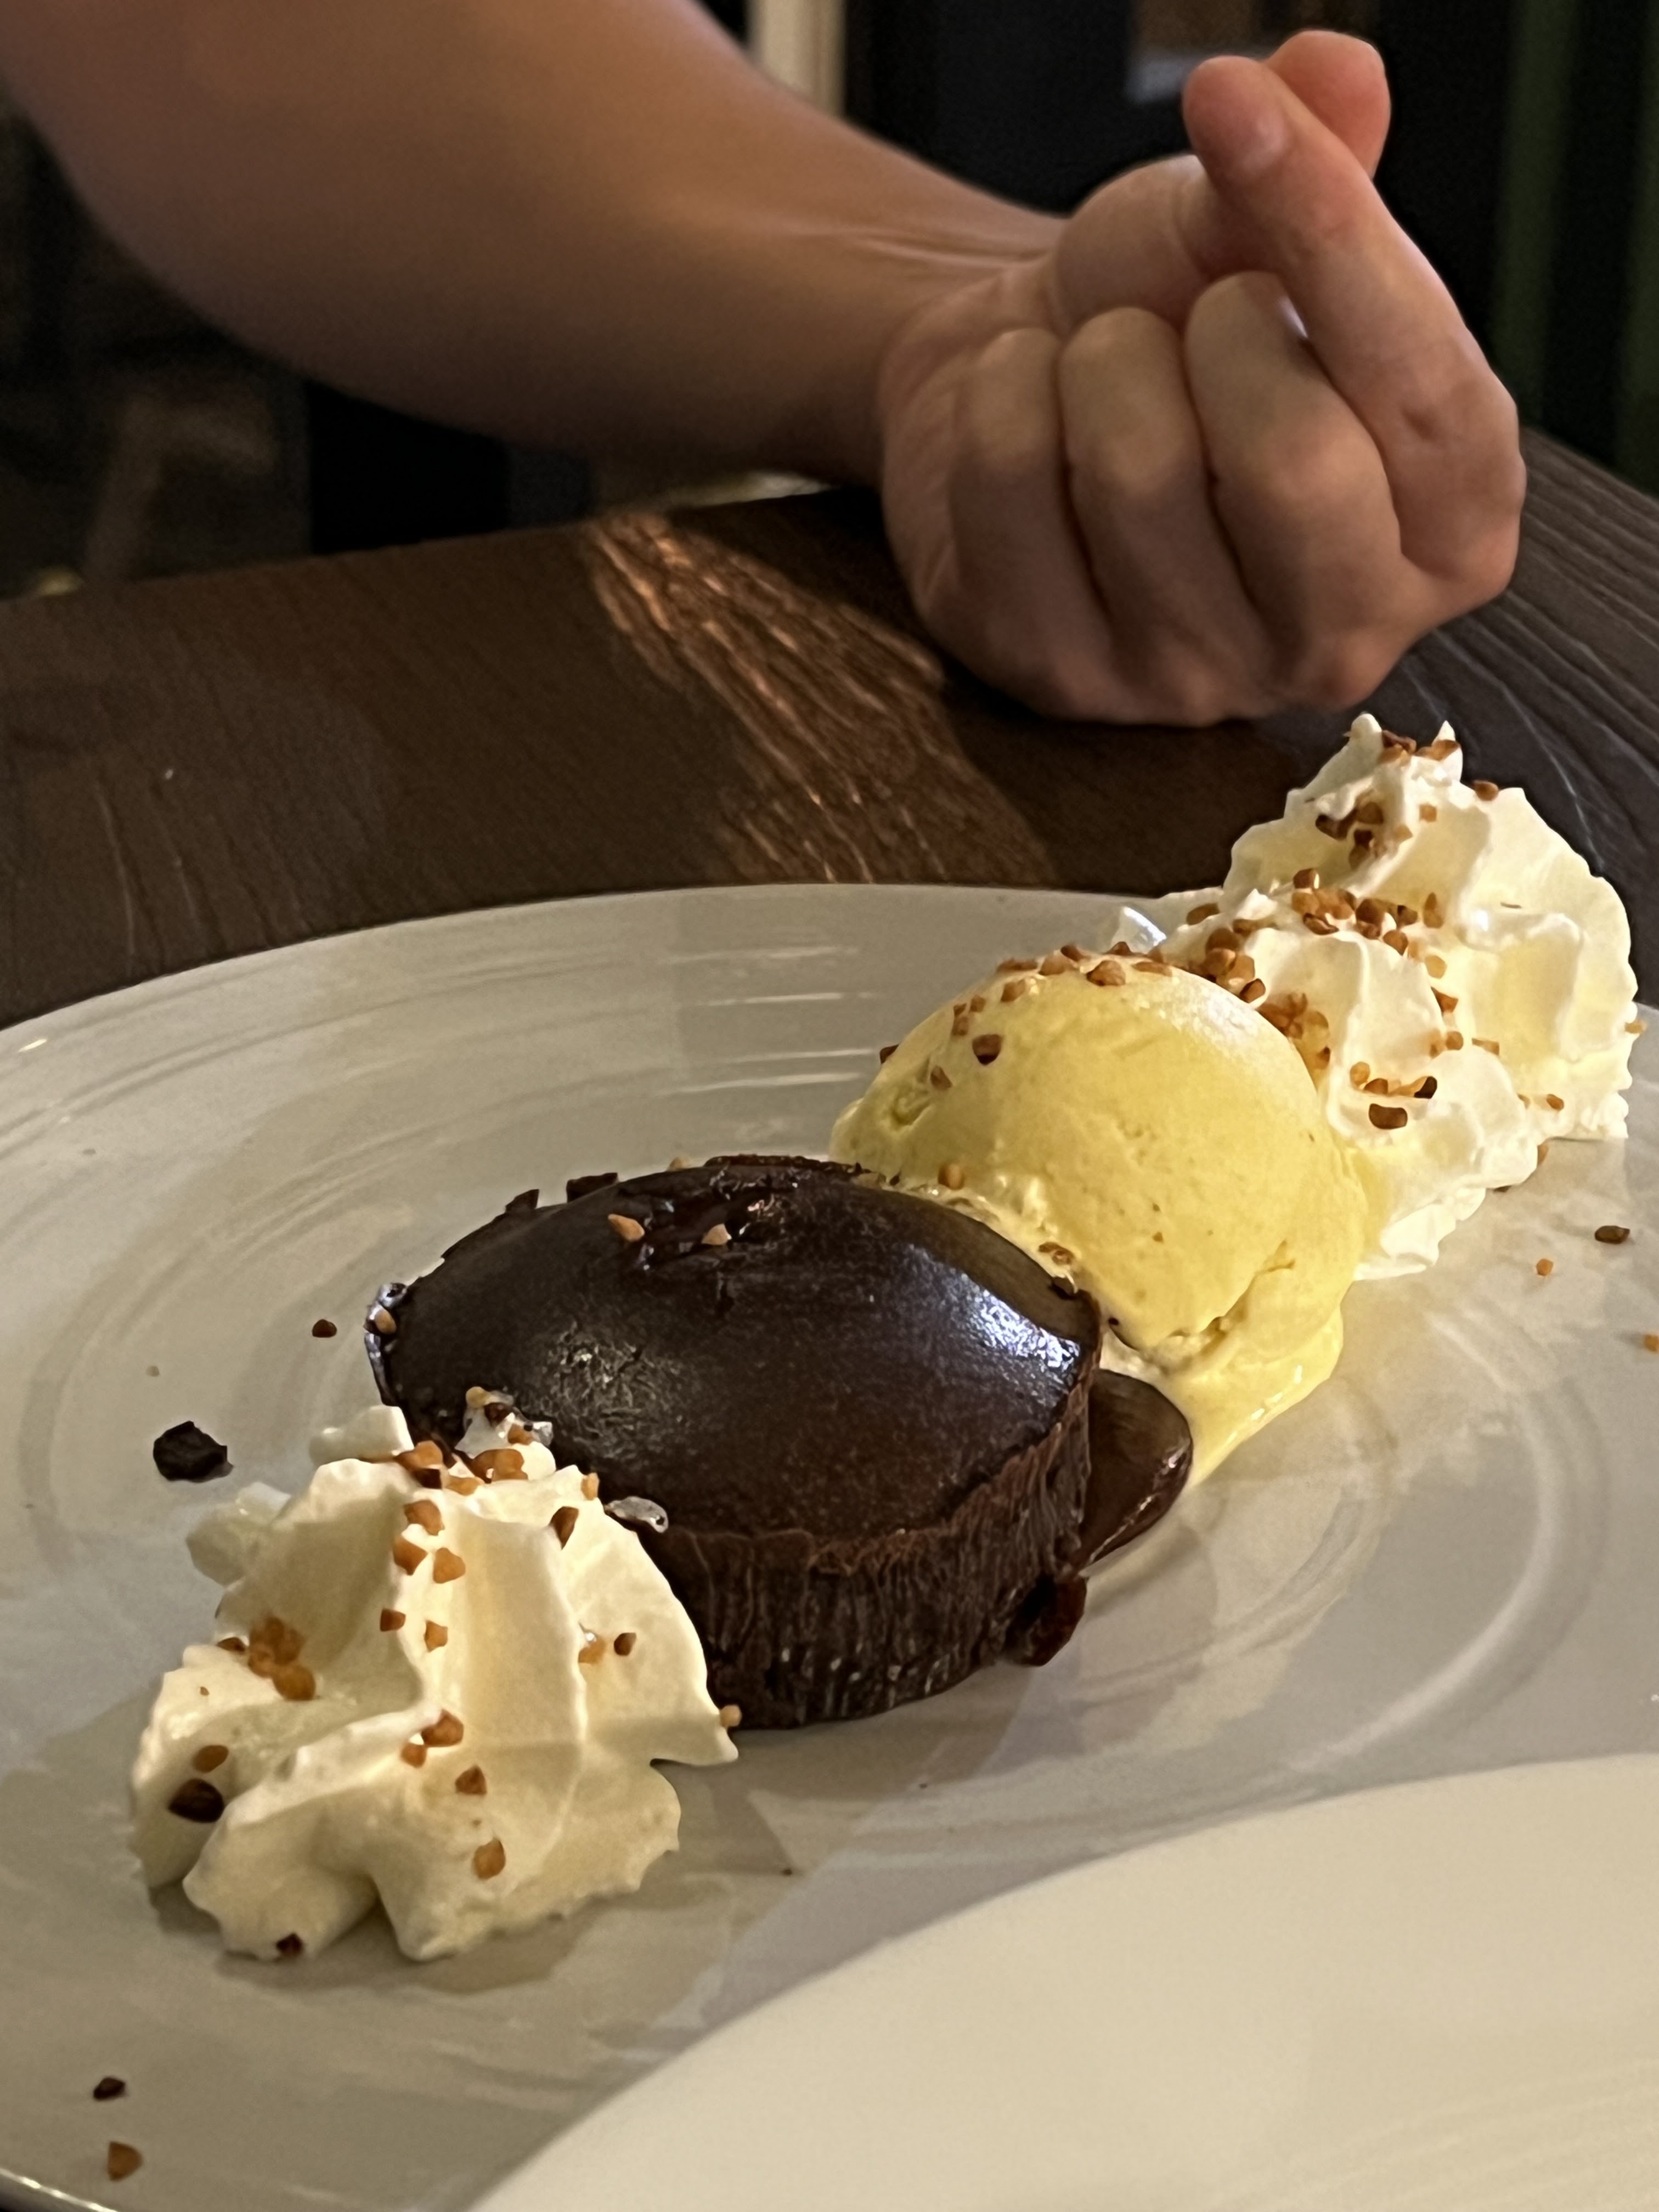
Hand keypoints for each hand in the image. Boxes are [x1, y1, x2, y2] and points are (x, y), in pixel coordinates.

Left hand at [876, 32, 1524, 724]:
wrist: (1033, 394)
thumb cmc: (1174, 334)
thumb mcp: (1261, 237)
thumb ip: (1323, 162)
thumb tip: (1329, 74)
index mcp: (1455, 529)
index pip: (1423, 388)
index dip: (1331, 232)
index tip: (1244, 109)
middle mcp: (1344, 635)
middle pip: (1292, 466)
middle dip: (1214, 333)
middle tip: (1189, 319)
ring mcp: (1197, 679)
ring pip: (1138, 473)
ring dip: (1098, 361)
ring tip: (1104, 366)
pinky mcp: (1060, 678)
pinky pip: (1011, 486)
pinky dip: (1003, 396)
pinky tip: (1029, 414)